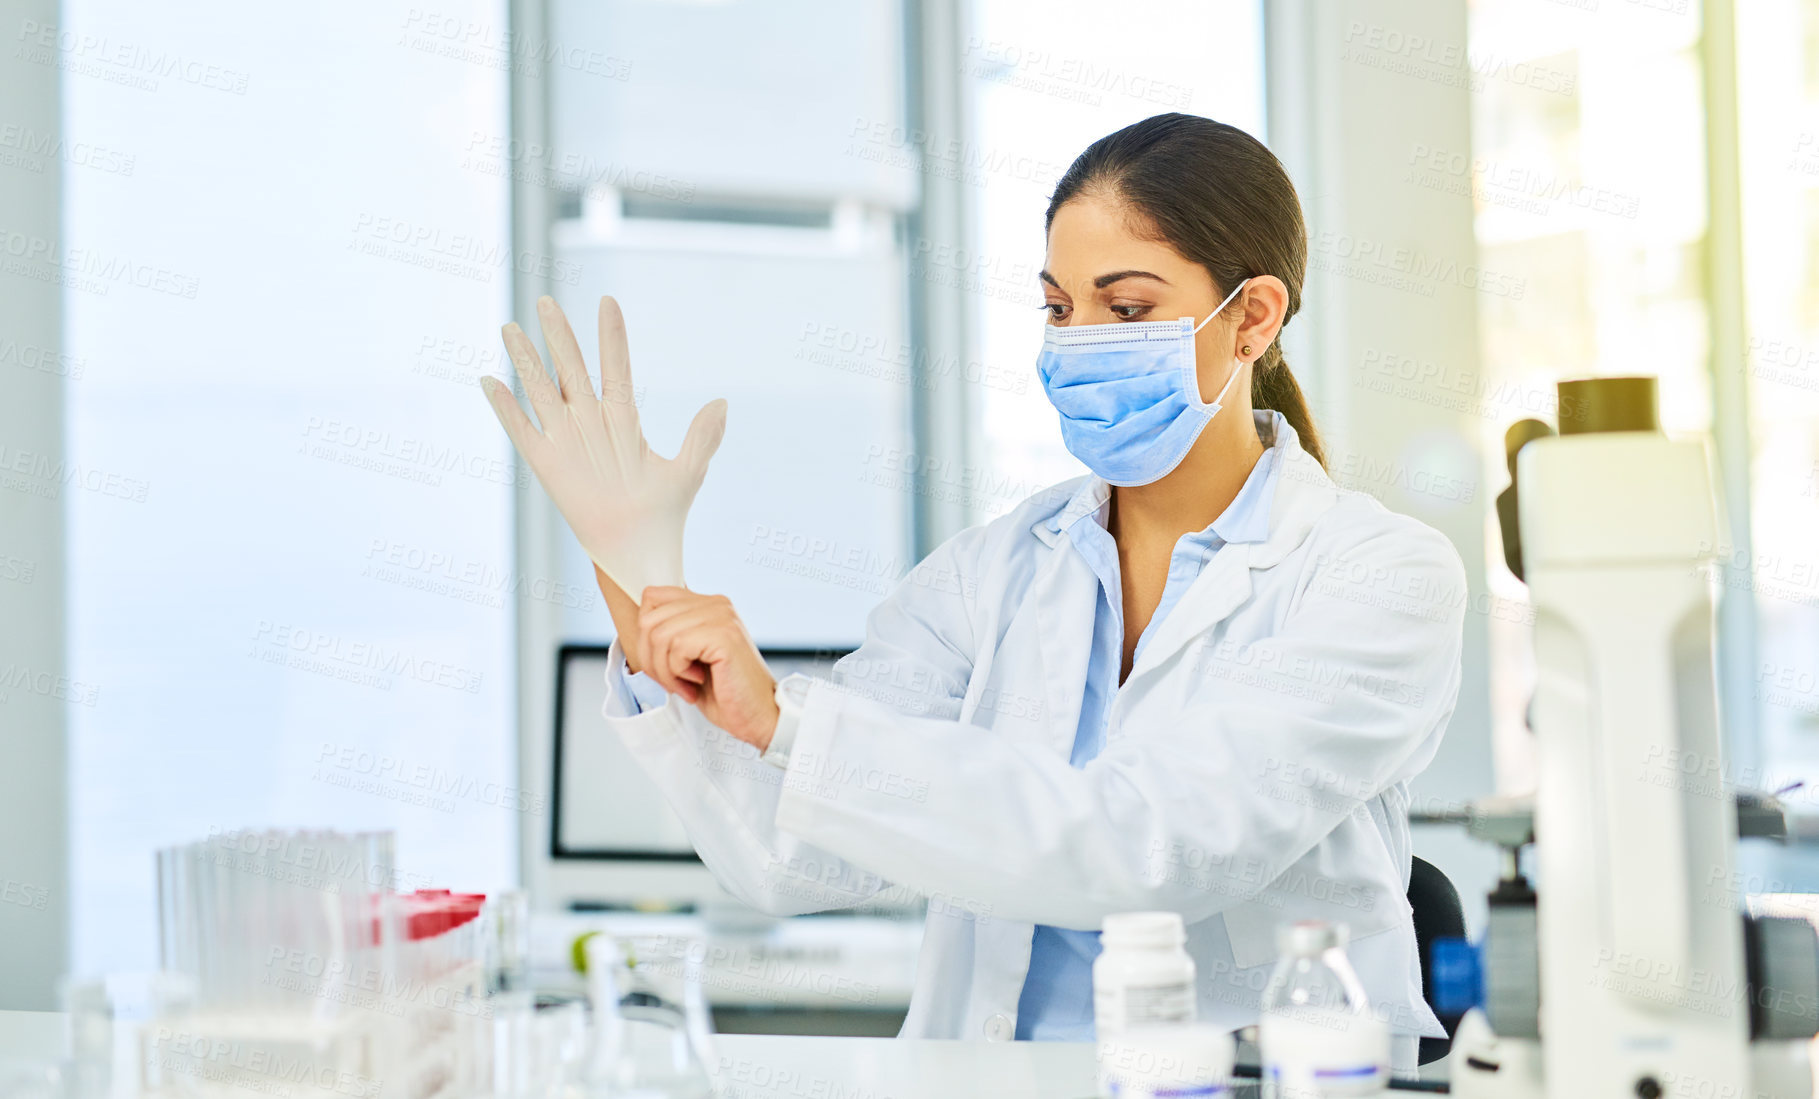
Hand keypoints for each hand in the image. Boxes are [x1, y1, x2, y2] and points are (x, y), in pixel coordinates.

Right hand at [481, 295, 725, 597]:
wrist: (640, 550)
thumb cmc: (666, 513)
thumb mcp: (689, 471)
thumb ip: (703, 436)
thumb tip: (722, 402)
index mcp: (624, 418)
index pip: (615, 367)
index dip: (611, 336)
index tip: (608, 301)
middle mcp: (591, 422)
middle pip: (570, 369)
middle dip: (558, 336)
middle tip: (547, 300)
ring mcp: (567, 441)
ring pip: (541, 392)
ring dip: (526, 361)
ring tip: (511, 327)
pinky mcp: (547, 464)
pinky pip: (522, 432)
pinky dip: (505, 409)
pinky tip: (490, 381)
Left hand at [636, 586, 779, 750]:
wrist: (757, 715)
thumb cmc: (723, 691)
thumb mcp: (688, 656)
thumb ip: (669, 633)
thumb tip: (639, 623)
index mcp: (707, 604)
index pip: (652, 598)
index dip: (646, 635)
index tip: (663, 662)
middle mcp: (715, 603)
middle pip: (649, 619)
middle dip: (651, 658)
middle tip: (673, 681)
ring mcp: (721, 616)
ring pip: (660, 635)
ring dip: (665, 669)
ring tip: (686, 684)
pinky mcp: (724, 634)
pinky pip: (677, 647)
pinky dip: (678, 672)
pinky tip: (696, 681)